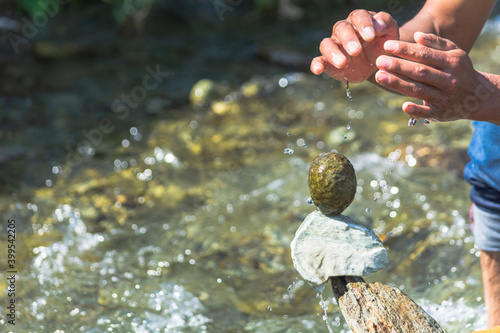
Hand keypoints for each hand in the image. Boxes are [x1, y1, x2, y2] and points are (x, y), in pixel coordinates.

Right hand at [310, 10, 398, 82]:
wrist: (377, 62)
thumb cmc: (383, 43)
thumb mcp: (390, 32)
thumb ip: (385, 24)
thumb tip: (377, 26)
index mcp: (359, 20)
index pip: (358, 16)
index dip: (363, 25)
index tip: (370, 37)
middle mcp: (344, 31)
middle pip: (341, 29)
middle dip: (348, 40)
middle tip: (356, 51)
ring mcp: (334, 46)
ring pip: (327, 43)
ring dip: (333, 53)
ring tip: (342, 63)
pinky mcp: (328, 62)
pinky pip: (318, 60)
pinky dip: (316, 65)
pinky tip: (317, 70)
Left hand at [375, 32, 497, 121]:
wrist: (477, 96)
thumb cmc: (458, 69)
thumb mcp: (454, 52)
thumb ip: (435, 43)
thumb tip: (416, 36)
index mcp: (451, 62)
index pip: (425, 55)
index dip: (405, 50)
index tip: (387, 46)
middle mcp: (449, 79)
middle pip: (420, 72)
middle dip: (398, 66)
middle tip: (379, 61)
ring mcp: (445, 97)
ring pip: (419, 90)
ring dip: (399, 83)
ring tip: (380, 76)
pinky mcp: (441, 113)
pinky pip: (428, 112)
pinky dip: (417, 110)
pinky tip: (404, 106)